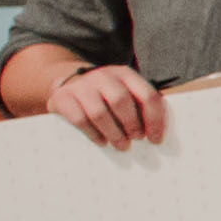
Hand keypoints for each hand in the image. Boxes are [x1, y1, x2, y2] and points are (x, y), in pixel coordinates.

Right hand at [49, 63, 166, 151]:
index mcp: (125, 74)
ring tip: (122, 145)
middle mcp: (103, 76)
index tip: (156, 139)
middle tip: (137, 139)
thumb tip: (157, 133)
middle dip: (132, 124)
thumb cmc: (105, 93)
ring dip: (114, 133)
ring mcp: (81, 85)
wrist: (68, 80)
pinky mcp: (63, 97)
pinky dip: (93, 134)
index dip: (155, 120)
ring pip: (99, 113)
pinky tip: (102, 142)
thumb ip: (141, 105)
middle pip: (121, 101)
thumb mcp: (125, 90)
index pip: (147, 95)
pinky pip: (79, 119)